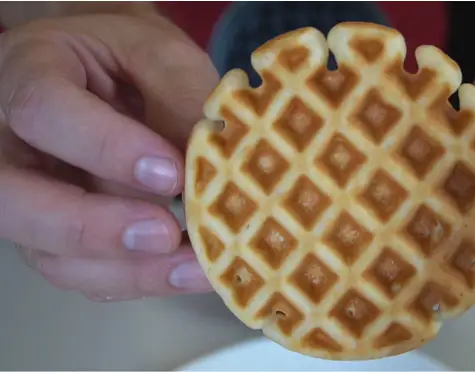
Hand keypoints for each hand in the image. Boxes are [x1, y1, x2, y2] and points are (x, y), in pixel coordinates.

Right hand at [0, 12, 218, 300]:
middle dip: (94, 229)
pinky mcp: (55, 234)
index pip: (45, 113)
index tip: (170, 174)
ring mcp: (28, 195)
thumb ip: (180, 96)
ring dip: (126, 270)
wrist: (107, 73)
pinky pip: (80, 272)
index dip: (106, 148)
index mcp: (29, 72)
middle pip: (17, 201)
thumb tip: (214, 165)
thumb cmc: (129, 57)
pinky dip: (134, 279)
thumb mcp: (158, 53)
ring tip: (194, 268)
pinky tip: (184, 273)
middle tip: (165, 235)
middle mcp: (9, 142)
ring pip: (49, 253)